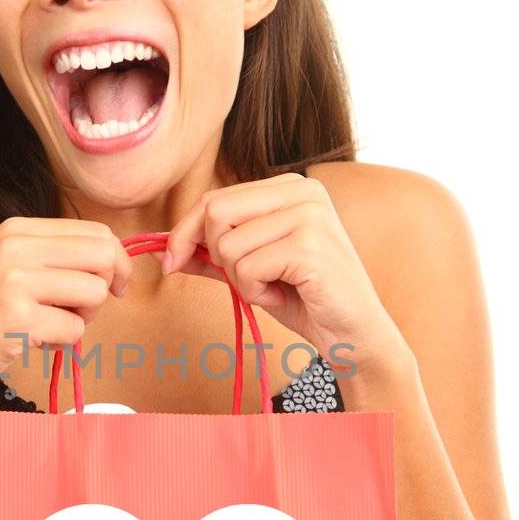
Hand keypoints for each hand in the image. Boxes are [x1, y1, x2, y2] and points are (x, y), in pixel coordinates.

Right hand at [0, 216, 131, 412]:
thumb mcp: (6, 271)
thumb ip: (51, 259)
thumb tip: (114, 261)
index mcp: (15, 230)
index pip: (95, 232)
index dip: (115, 262)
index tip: (114, 287)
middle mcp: (15, 246)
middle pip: (103, 255)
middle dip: (105, 288)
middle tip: (82, 311)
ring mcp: (15, 280)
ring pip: (94, 293)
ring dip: (82, 319)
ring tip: (47, 328)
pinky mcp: (17, 318)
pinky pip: (75, 329)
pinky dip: (61, 344)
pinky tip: (30, 344)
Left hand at [159, 173, 408, 376]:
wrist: (353, 333)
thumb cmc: (305, 299)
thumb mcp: (252, 270)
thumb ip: (213, 255)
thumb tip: (165, 251)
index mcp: (288, 187)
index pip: (215, 197)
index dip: (185, 231)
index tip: (172, 260)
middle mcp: (301, 191)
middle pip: (216, 212)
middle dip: (215, 254)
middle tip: (244, 279)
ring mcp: (309, 215)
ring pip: (229, 245)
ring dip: (240, 280)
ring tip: (273, 287)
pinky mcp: (310, 246)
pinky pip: (248, 268)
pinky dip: (255, 291)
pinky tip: (283, 294)